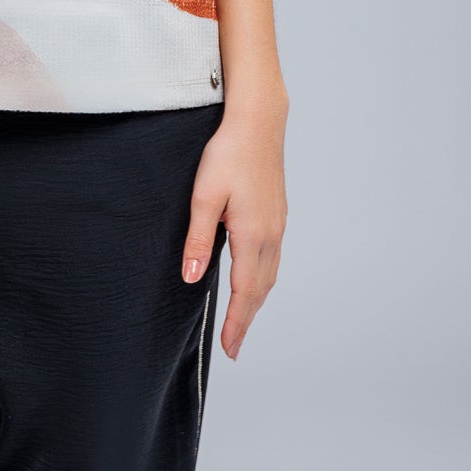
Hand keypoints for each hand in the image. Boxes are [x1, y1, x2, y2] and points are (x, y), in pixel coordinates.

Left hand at [180, 98, 287, 360]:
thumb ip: (198, 239)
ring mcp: (278, 222)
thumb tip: (192, 277)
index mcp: (252, 235)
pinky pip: (273, 256)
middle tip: (233, 345)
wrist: (258, 121)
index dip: (237, 323)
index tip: (229, 349)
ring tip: (242, 318)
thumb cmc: (227, 153)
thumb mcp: (204, 195)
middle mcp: (271, 234)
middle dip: (247, 318)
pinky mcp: (277, 211)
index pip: (245, 292)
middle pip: (261, 288)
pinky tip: (254, 276)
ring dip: (256, 299)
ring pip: (270, 273)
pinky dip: (263, 277)